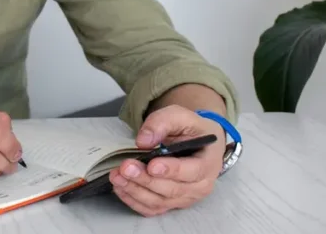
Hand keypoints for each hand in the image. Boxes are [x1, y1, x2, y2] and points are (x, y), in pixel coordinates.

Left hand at [108, 105, 224, 215]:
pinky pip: (152, 209)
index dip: (171, 170)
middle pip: (171, 189)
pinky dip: (134, 201)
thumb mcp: (180, 116)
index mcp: (208, 163)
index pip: (192, 171)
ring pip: (159, 202)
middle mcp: (200, 186)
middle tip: (125, 168)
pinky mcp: (171, 204)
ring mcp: (186, 198)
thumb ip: (162, 123)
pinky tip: (120, 188)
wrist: (197, 143)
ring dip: (135, 191)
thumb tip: (143, 141)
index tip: (152, 165)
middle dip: (146, 179)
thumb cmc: (190, 129)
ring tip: (117, 176)